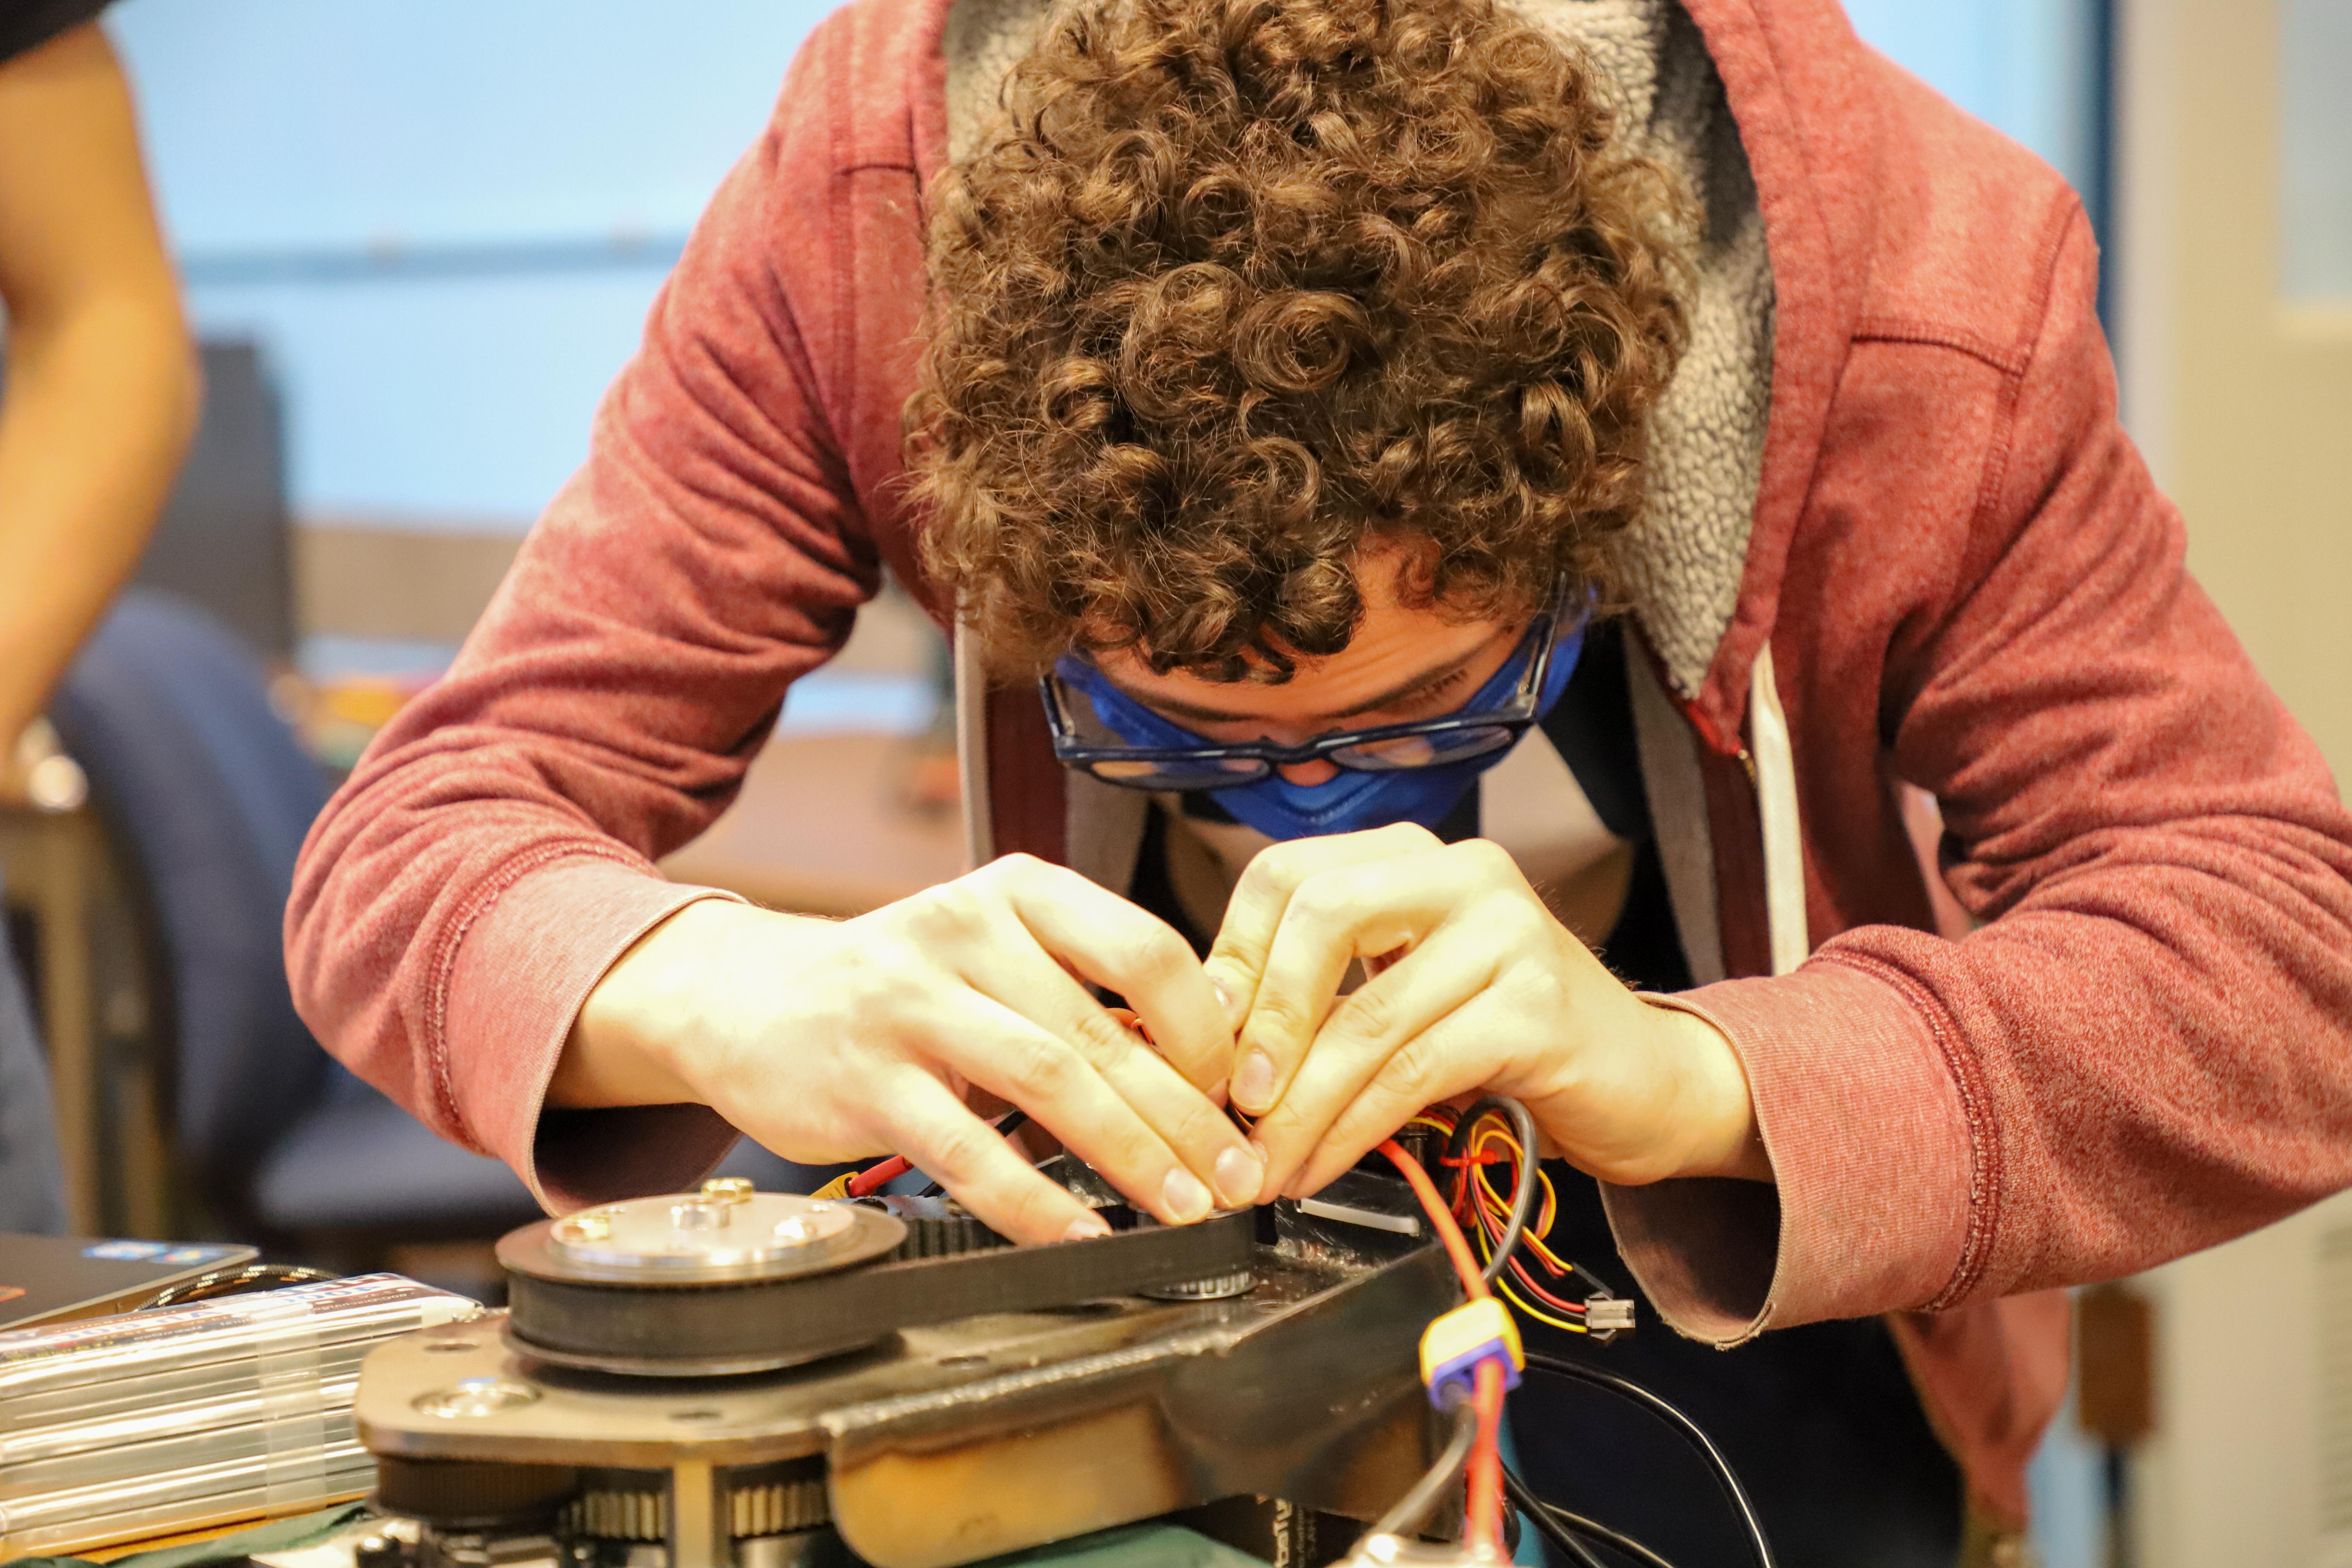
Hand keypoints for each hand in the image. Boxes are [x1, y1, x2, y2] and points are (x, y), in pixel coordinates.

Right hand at [559, 854, 1263, 1243]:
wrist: (747, 1000)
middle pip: (1104, 1030)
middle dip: (1189, 1116)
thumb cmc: (899, 989)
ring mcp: (909, 1003)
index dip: (1207, 1029)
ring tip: (1186, 1208)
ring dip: (1133, 1155)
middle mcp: (964, 931)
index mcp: (1017, 891)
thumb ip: (1084, 995)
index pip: (1144, 947)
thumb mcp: (994, 956)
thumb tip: (1207, 1066)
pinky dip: (1037, 1204)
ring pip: (1050, 1082)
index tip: (1239, 1092)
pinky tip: (1083, 1238)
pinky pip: (969, 1151)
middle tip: (1240, 1176)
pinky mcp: (866, 1080)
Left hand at [1200, 824, 1767, 1203]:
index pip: (1285, 874)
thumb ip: (1322, 995)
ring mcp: (1508, 934)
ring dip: (1300, 1106)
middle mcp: (1463, 872)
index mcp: (1414, 854)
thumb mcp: (1402, 994)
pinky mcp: (1536, 1009)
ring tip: (1268, 1164)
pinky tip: (1323, 1165)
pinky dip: (1352, 1129)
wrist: (1645, 1081)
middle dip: (1261, 1022)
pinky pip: (1412, 1072)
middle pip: (1318, 916)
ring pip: (1363, 1018)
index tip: (1204, 1045)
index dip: (1230, 960)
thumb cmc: (1508, 1038)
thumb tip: (1209, 1041)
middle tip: (1234, 1107)